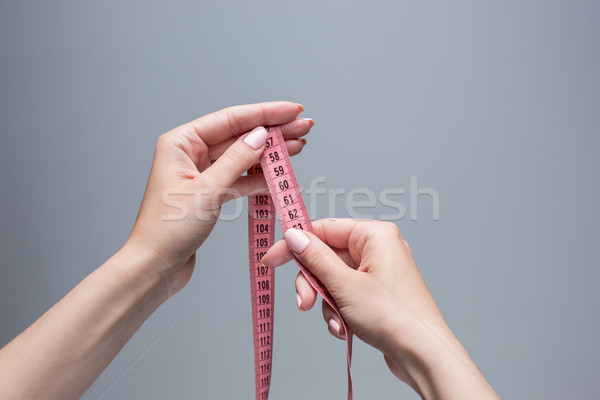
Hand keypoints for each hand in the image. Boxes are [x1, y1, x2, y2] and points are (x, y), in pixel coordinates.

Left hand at [127, 101, 311, 295]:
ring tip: (299, 146)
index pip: (231, 119)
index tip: (292, 110)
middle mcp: (189, 153)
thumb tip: (261, 135)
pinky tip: (279, 173)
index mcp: (181, 143)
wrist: (155, 267)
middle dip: (273, 131)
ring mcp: (200, 174)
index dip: (265, 113)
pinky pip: (240, 178)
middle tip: (303, 126)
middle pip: (239, 135)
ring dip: (270, 154)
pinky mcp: (209, 193)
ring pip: (242, 157)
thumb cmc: (167, 231)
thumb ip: (237, 161)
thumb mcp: (207, 191)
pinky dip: (259, 177)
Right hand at [261, 219, 497, 398]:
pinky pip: (345, 294)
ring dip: (326, 303)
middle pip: (326, 257)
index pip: (324, 229)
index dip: (295, 244)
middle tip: (305, 303)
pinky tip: (344, 329)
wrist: (423, 355)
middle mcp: (378, 249)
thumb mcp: (345, 286)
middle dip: (313, 283)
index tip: (272, 260)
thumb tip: (294, 236)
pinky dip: (339, 311)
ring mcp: (378, 272)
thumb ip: (315, 259)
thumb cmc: (395, 317)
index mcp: (375, 235)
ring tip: (335, 322)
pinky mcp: (377, 293)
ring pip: (332, 279)